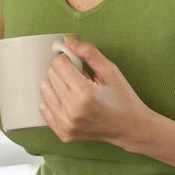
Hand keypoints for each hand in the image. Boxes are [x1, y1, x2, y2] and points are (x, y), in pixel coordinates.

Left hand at [39, 37, 155, 149]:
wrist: (130, 127)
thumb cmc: (123, 98)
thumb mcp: (111, 71)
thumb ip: (89, 53)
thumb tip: (68, 42)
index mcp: (84, 93)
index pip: (58, 64)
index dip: (68, 60)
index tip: (77, 64)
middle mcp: (72, 110)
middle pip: (50, 76)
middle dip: (63, 72)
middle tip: (80, 79)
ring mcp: (66, 124)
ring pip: (45, 91)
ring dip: (58, 86)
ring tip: (76, 91)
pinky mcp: (63, 133)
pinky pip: (44, 108)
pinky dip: (55, 101)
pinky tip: (70, 102)